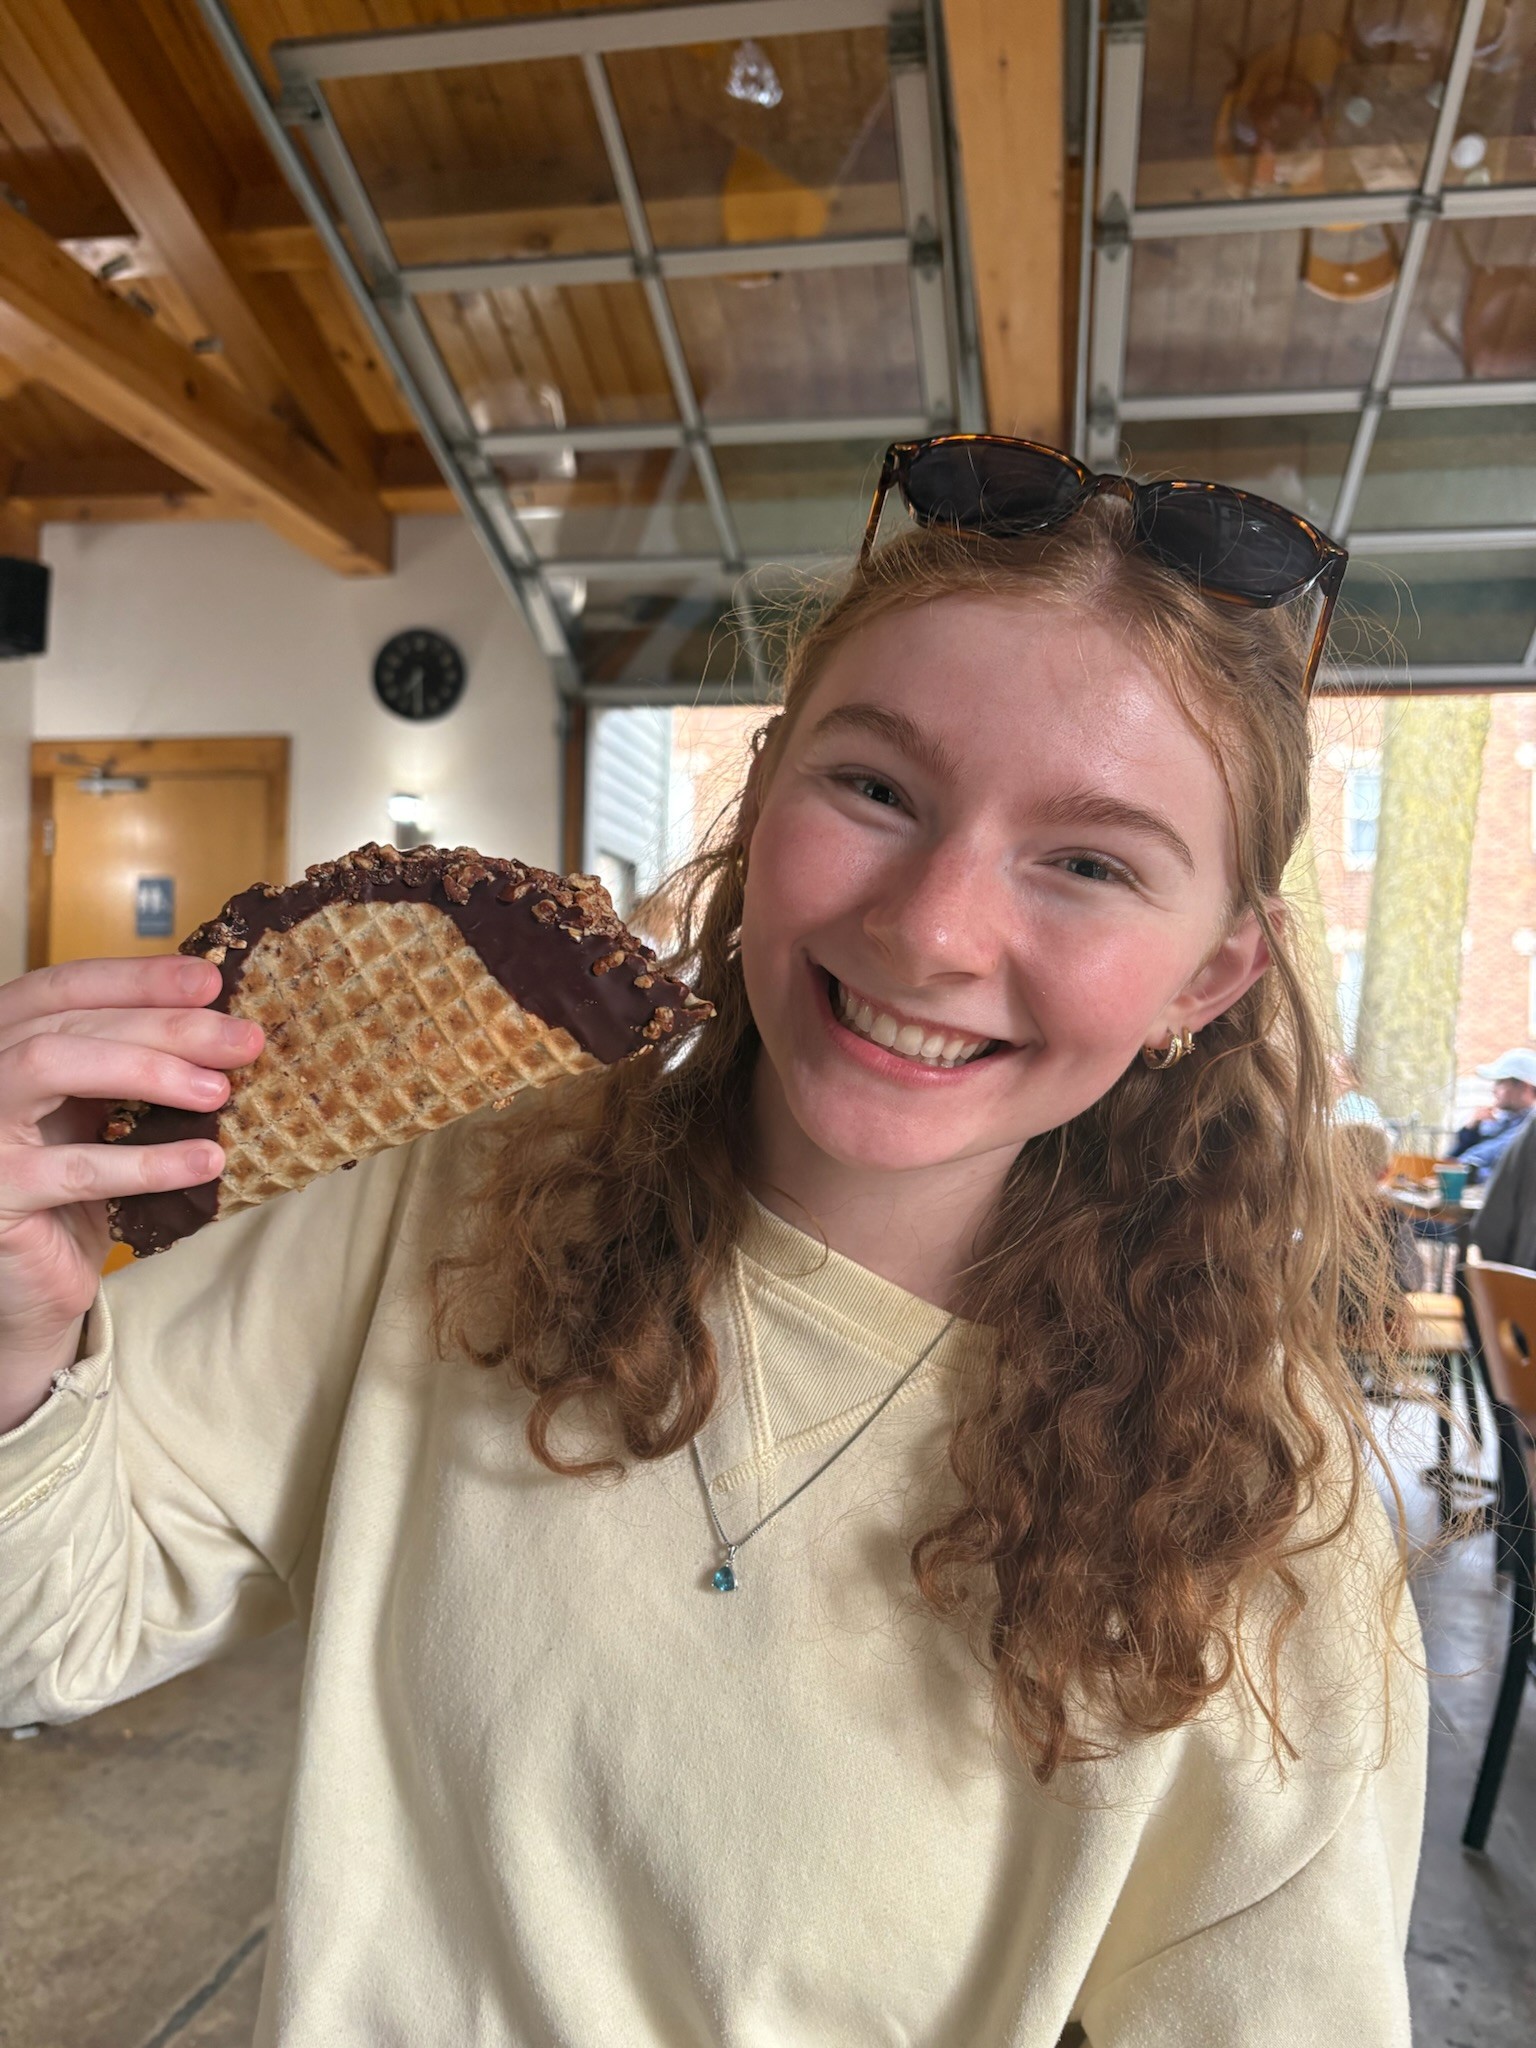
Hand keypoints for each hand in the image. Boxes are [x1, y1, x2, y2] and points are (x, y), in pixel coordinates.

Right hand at [0, 956, 262, 1429]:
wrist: (30, 1291)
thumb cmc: (71, 1192)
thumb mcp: (97, 1116)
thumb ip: (129, 1066)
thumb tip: (224, 1023)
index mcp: (2, 1044)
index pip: (63, 987)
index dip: (137, 977)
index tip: (212, 980)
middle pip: (69, 1021)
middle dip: (165, 1025)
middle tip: (243, 1040)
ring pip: (52, 1064)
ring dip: (148, 1070)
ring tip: (220, 1092)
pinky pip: (72, 1168)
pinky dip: (146, 1162)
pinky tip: (207, 1162)